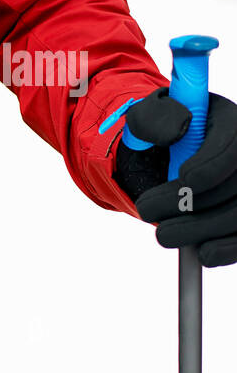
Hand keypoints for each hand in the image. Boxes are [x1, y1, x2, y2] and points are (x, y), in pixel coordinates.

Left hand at [115, 88, 236, 266]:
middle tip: (147, 209)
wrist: (157, 163)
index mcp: (229, 122)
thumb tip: (172, 127)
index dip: (214, 164)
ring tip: (163, 235)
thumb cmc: (154, 137)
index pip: (234, 145)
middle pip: (236, 185)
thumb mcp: (144, 119)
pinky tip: (203, 254)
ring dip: (202, 229)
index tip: (185, 177)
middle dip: (191, 202)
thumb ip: (152, 118)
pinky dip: (228, 250)